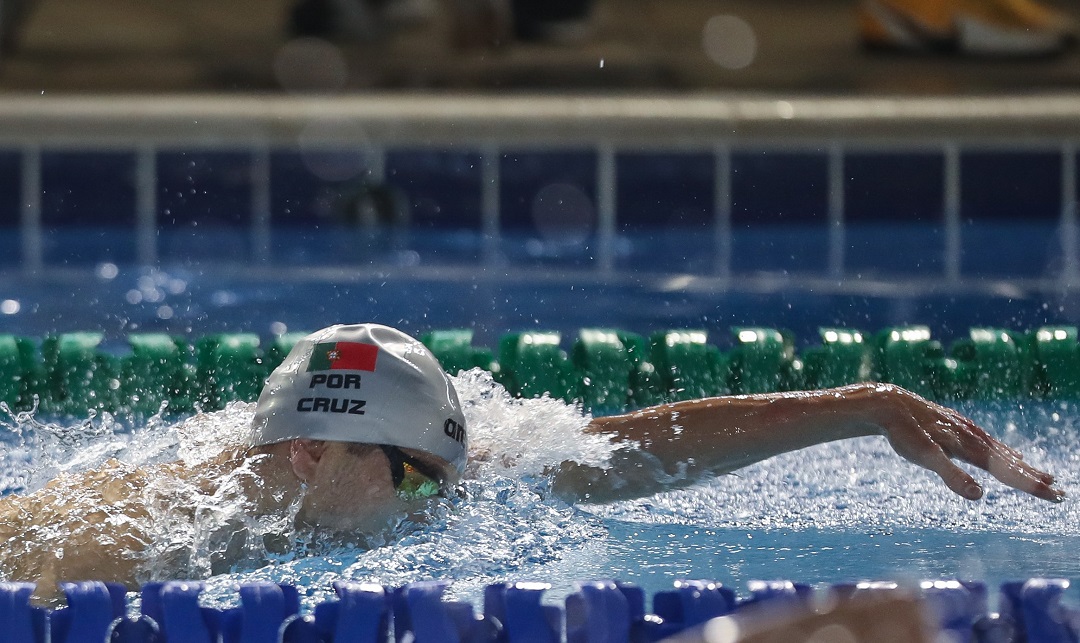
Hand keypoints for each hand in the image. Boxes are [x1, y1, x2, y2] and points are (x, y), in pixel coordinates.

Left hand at [871, 384, 1063, 502]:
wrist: (889, 404)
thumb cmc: (906, 433)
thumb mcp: (926, 457)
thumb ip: (952, 476)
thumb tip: (978, 495)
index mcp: (971, 447)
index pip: (1008, 471)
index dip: (1031, 484)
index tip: (1055, 496)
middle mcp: (974, 437)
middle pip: (1010, 462)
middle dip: (1034, 478)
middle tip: (1060, 493)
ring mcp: (967, 431)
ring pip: (1001, 451)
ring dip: (1023, 466)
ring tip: (1043, 476)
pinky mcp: (958, 426)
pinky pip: (989, 442)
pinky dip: (1004, 451)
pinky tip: (1008, 454)